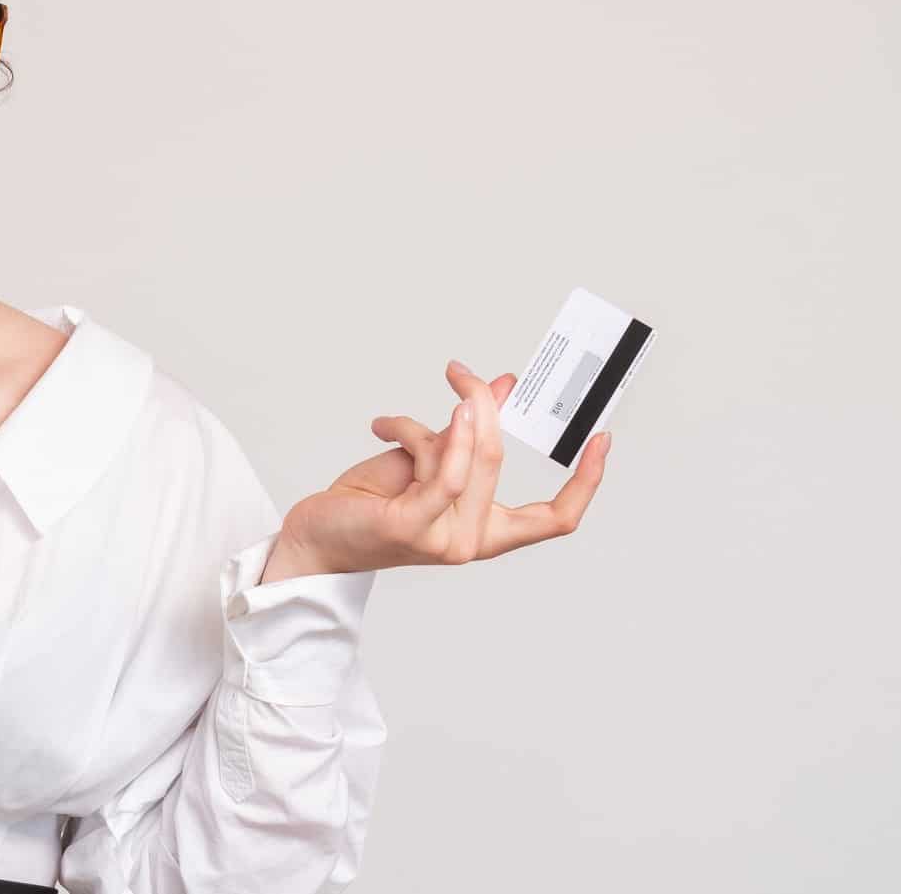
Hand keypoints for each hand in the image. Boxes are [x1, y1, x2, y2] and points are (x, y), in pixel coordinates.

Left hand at [262, 360, 612, 579]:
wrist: (314, 538)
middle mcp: (470, 542)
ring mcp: (444, 540)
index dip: (587, 481)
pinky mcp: (412, 529)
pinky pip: (444, 475)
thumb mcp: (424, 462)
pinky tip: (407, 422)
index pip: (555, 519)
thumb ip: (466, 433)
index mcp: (485, 531)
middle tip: (461, 374)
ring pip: (467, 458)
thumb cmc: (367, 505)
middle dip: (482, 405)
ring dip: (445, 416)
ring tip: (400, 419)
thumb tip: (502, 387)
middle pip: (496, 459)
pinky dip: (443, 438)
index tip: (602, 438)